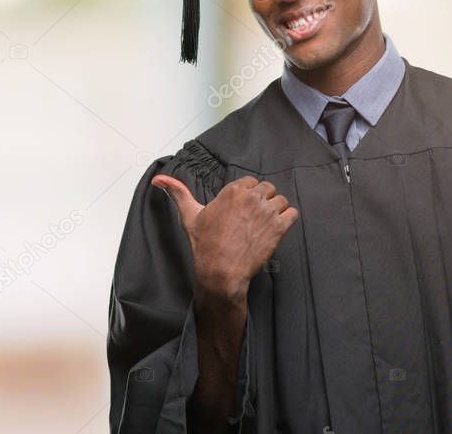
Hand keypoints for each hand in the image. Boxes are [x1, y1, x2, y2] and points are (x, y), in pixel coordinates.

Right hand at [151, 174, 298, 301]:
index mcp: (233, 191)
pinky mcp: (279, 228)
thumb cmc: (205, 245)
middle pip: (268, 189)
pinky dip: (288, 219)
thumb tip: (159, 179)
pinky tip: (275, 229)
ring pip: (281, 200)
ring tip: (264, 225)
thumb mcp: (189, 215)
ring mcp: (267, 212)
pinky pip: (293, 213)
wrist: (220, 271)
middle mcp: (252, 198)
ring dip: (276, 210)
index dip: (248, 196)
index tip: (242, 210)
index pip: (251, 182)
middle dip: (262, 201)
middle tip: (253, 219)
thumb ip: (177, 193)